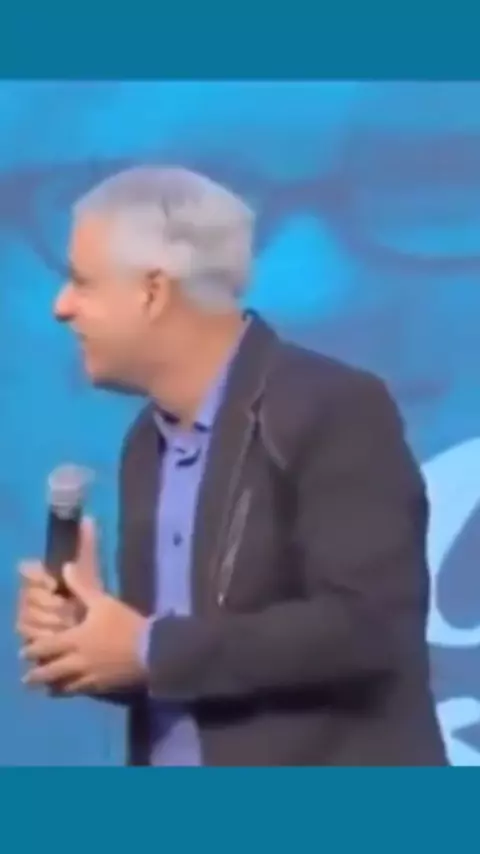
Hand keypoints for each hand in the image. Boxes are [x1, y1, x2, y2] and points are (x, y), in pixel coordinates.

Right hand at [17, 517, 99, 642]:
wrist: (95, 628)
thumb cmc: (90, 596)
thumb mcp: (90, 572)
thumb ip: (88, 545)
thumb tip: (88, 517)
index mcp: (42, 575)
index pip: (27, 569)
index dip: (37, 576)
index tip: (54, 584)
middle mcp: (29, 592)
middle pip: (27, 595)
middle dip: (49, 604)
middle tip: (70, 611)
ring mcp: (26, 613)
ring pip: (26, 614)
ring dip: (49, 620)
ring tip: (69, 624)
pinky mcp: (28, 634)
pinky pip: (27, 632)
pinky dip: (43, 635)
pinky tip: (59, 637)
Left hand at [20, 520, 147, 693]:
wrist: (151, 650)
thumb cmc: (125, 623)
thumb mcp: (102, 602)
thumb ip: (81, 587)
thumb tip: (65, 568)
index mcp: (75, 639)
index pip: (46, 648)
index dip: (33, 650)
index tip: (24, 651)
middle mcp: (77, 661)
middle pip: (50, 672)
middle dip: (36, 676)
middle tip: (28, 678)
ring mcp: (89, 677)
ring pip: (63, 686)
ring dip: (51, 686)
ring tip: (46, 687)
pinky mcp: (102, 687)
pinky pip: (80, 692)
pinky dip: (70, 691)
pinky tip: (69, 689)